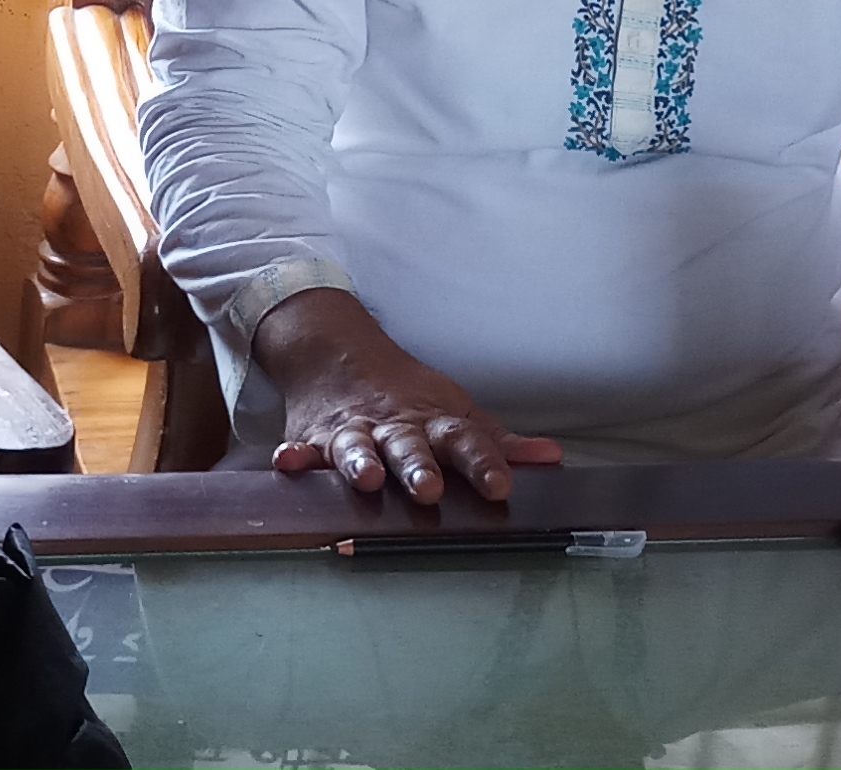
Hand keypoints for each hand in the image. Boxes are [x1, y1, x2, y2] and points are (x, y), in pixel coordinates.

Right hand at [254, 287, 562, 502]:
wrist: (339, 352)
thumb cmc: (407, 394)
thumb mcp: (456, 412)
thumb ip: (498, 444)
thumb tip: (552, 459)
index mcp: (435, 423)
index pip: (466, 442)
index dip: (484, 464)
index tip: (501, 487)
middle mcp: (395, 428)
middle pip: (410, 447)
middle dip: (418, 468)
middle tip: (429, 489)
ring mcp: (353, 432)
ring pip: (357, 448)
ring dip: (361, 462)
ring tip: (367, 479)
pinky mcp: (315, 438)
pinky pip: (302, 449)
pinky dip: (295, 457)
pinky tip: (288, 464)